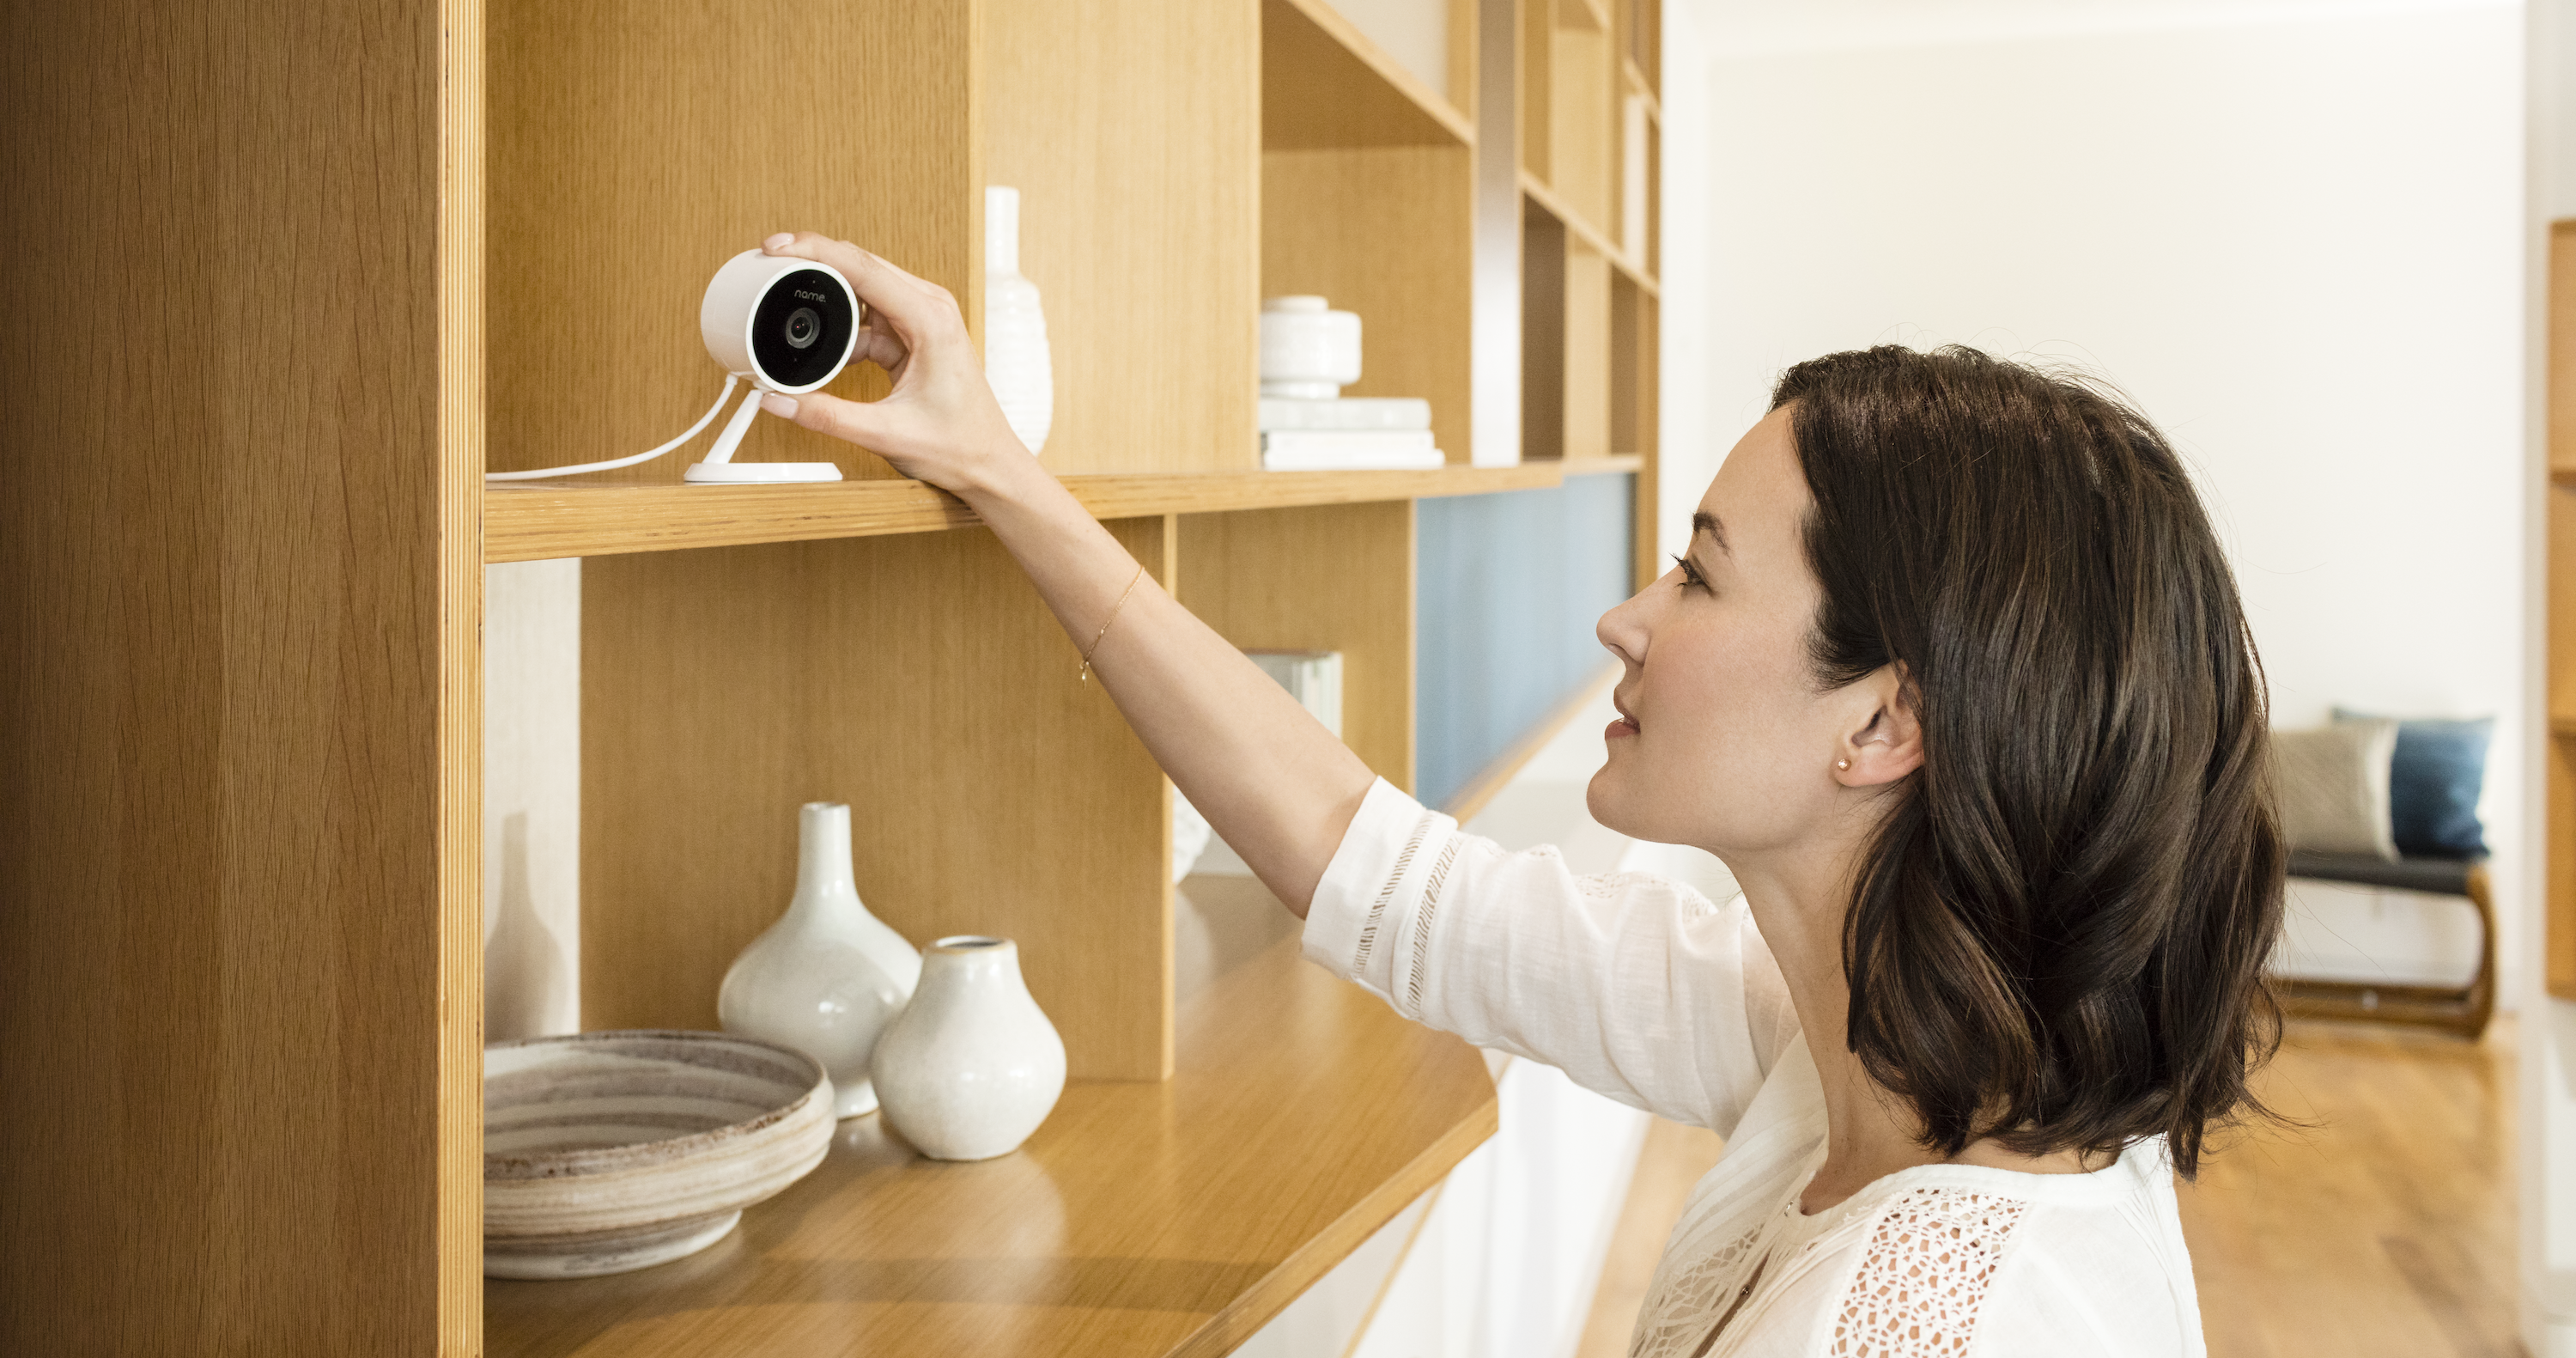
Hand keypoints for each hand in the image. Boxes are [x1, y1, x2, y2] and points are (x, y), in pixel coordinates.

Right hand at [755, 232, 1029, 494]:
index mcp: (931, 320)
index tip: (778, 247)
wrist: (988, 463)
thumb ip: (826, 416)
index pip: (864, 268)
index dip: (815, 251)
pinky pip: (867, 317)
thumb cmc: (959, 445)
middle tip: (770, 262)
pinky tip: (822, 346)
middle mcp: (929, 309)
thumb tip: (778, 399)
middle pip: (860, 266)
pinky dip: (841, 328)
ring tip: (787, 300)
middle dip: (813, 262)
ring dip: (826, 296)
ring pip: (862, 289)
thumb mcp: (885, 434)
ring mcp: (921, 319)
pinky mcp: (911, 335)